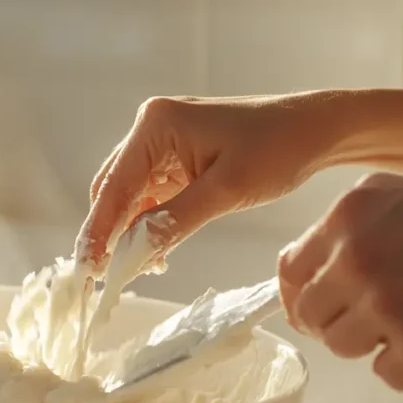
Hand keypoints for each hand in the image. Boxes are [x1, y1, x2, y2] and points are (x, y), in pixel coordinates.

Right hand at [75, 93, 338, 271]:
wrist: (315, 131)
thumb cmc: (278, 150)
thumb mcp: (226, 191)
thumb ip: (174, 221)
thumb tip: (132, 254)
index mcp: (155, 125)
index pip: (115, 187)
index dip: (98, 231)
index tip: (87, 269)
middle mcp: (150, 127)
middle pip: (112, 190)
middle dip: (110, 233)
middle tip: (107, 277)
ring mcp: (161, 141)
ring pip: (128, 195)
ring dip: (130, 231)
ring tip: (137, 268)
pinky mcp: (174, 156)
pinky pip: (149, 194)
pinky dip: (149, 222)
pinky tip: (156, 250)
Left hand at [278, 172, 402, 390]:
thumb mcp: (398, 193)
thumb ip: (345, 228)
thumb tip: (305, 266)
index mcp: (347, 219)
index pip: (289, 271)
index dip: (299, 294)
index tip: (315, 305)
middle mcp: (357, 262)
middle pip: (310, 315)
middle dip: (337, 320)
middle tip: (373, 316)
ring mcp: (388, 308)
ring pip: (344, 348)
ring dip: (374, 342)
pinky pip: (388, 375)